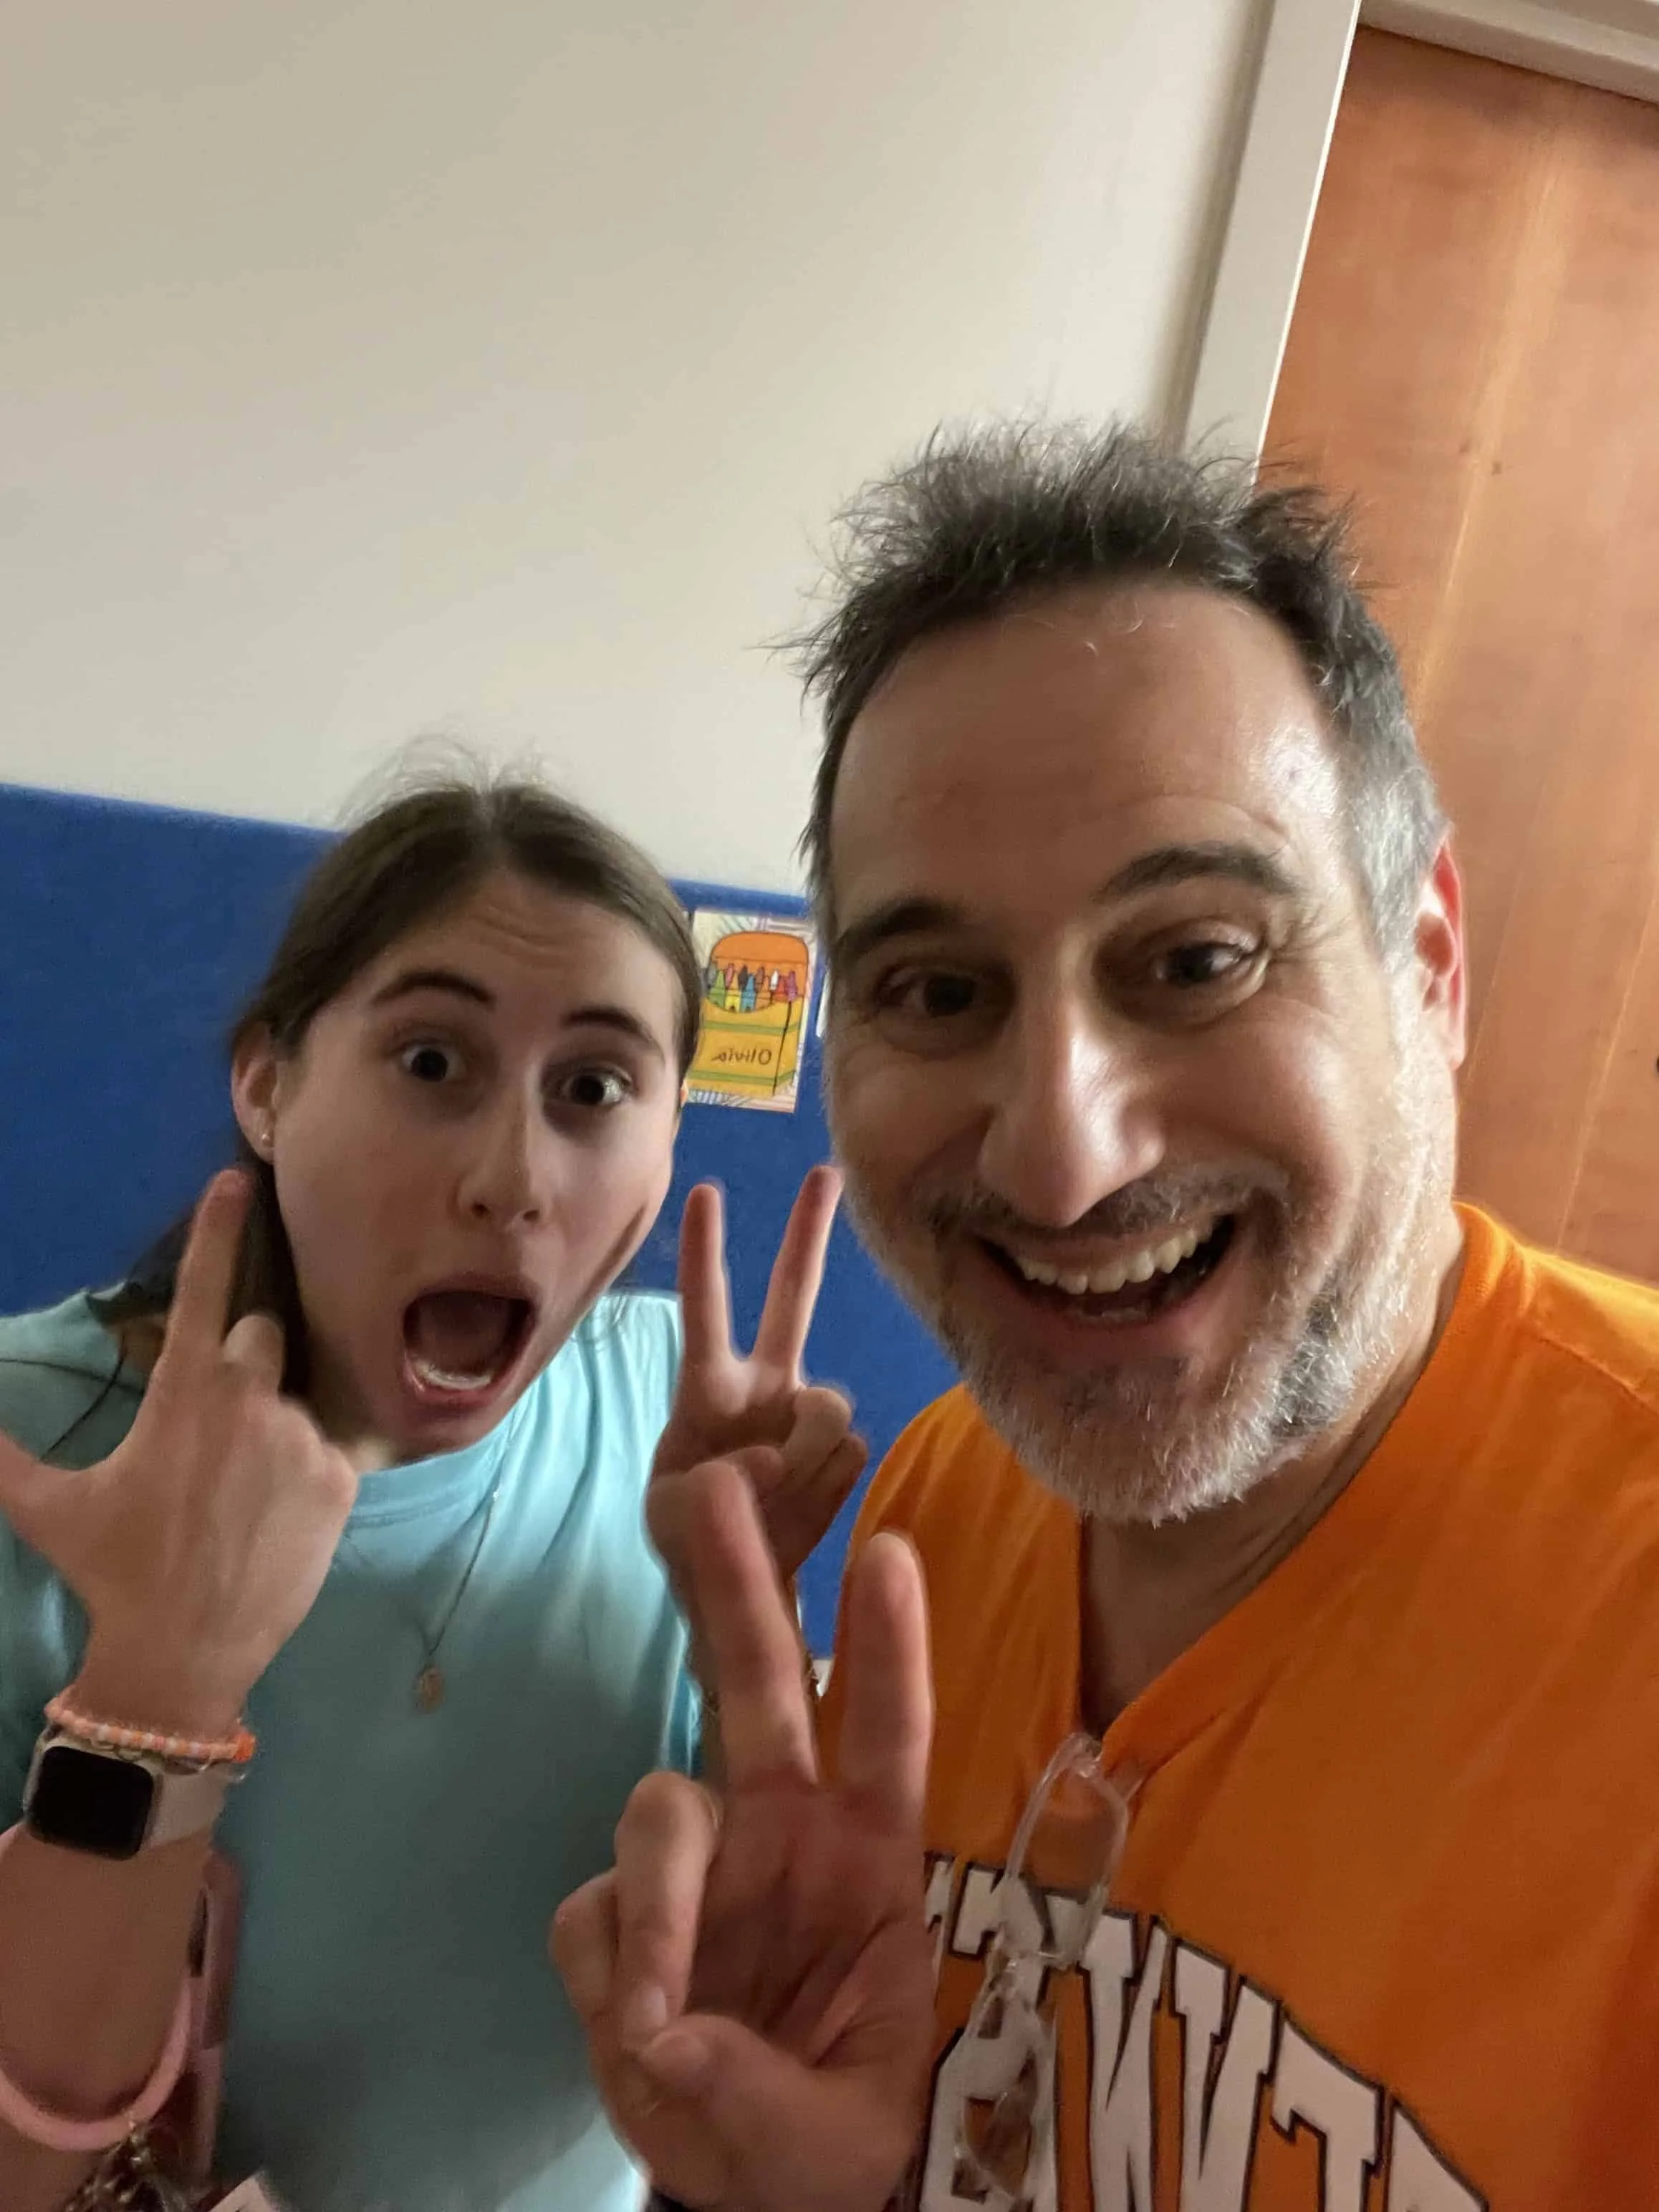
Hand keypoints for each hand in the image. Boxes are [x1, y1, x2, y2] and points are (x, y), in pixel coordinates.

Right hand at [0, 1170, 357, 1731]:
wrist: (186, 1653)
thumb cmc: (112, 1571)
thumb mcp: (46, 1506)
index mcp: (183, 1395)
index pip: (201, 1291)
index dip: (218, 1230)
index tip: (237, 1178)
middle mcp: (249, 1401)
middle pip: (260, 1338)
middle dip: (242, 1362)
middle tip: (214, 1430)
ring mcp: (301, 1437)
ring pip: (293, 1398)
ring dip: (270, 1425)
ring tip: (240, 1490)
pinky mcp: (341, 1477)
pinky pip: (326, 1448)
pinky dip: (303, 1469)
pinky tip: (271, 1514)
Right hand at [554, 1458, 933, 2211]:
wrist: (749, 2197)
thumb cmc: (836, 2148)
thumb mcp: (838, 2144)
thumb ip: (757, 2093)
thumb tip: (668, 2038)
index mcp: (871, 1862)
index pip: (887, 1737)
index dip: (887, 1648)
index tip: (886, 1551)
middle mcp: (784, 1837)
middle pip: (759, 1686)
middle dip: (737, 1586)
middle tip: (712, 1489)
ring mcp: (702, 1872)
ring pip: (658, 1807)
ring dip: (654, 1905)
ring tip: (656, 2028)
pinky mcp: (624, 1922)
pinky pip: (595, 1914)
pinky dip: (610, 1970)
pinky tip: (636, 2038)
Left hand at [651, 1167, 865, 1590]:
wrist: (747, 1583)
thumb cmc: (695, 1538)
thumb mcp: (671, 1515)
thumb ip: (710, 1484)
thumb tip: (769, 1458)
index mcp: (708, 1387)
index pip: (705, 1309)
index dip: (704, 1255)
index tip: (706, 1192)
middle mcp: (765, 1382)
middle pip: (793, 1296)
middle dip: (809, 1234)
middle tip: (826, 1170)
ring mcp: (808, 1414)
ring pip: (830, 1405)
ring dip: (801, 1457)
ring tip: (773, 1500)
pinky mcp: (845, 1452)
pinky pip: (848, 1455)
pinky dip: (821, 1490)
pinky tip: (801, 1512)